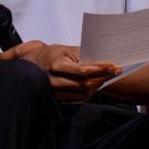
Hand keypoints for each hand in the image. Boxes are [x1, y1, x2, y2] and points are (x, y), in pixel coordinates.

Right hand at [0, 40, 120, 102]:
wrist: (32, 65)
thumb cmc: (51, 54)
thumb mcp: (66, 49)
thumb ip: (82, 54)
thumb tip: (102, 58)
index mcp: (57, 66)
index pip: (83, 71)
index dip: (100, 69)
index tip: (113, 65)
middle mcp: (55, 81)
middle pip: (85, 84)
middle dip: (103, 77)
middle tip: (116, 71)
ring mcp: (55, 92)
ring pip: (83, 93)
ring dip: (98, 85)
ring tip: (108, 77)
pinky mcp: (56, 98)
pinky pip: (77, 99)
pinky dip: (89, 93)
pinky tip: (96, 85)